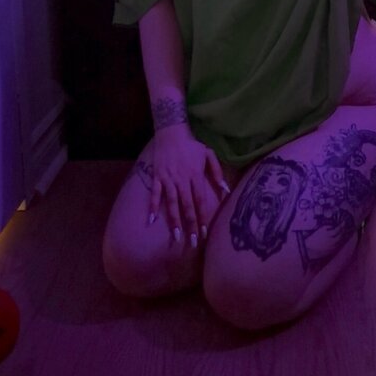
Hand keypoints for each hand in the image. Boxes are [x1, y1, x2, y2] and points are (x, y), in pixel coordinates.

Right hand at [148, 127, 229, 246]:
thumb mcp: (208, 154)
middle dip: (190, 225)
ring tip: (176, 236)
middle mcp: (181, 180)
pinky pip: (154, 194)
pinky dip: (152, 207)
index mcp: (195, 176)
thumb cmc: (191, 145)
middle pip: (186, 206)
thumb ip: (217, 172)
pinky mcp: (157, 177)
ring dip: (173, 221)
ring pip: (171, 203)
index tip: (204, 233)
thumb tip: (225, 190)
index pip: (200, 200)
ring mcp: (168, 179)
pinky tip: (151, 221)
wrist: (171, 133)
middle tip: (192, 242)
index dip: (202, 217)